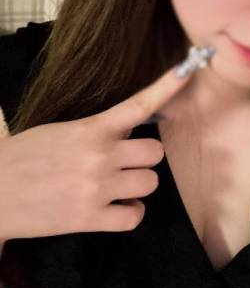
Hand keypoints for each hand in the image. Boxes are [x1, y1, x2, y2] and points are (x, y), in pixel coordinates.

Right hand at [0, 65, 192, 240]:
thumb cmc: (22, 158)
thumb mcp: (58, 132)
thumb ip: (95, 131)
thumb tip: (126, 134)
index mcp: (90, 129)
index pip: (137, 106)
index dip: (166, 87)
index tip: (188, 69)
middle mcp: (99, 156)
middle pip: (155, 154)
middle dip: (144, 158)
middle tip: (126, 163)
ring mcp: (97, 188)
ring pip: (149, 183)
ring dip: (138, 186)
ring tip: (117, 187)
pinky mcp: (90, 218)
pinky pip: (134, 216)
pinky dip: (130, 213)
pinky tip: (117, 209)